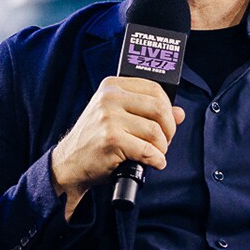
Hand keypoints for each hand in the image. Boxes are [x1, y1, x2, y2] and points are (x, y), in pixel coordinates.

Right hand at [48, 77, 184, 217]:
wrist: (70, 162)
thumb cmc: (96, 140)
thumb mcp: (118, 118)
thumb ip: (147, 111)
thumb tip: (179, 113)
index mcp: (112, 86)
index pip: (154, 88)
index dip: (168, 108)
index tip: (167, 123)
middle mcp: (109, 98)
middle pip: (159, 108)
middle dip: (169, 129)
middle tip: (165, 141)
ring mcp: (108, 118)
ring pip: (155, 131)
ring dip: (162, 147)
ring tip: (156, 153)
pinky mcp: (111, 140)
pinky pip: (147, 150)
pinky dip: (156, 160)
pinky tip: (154, 163)